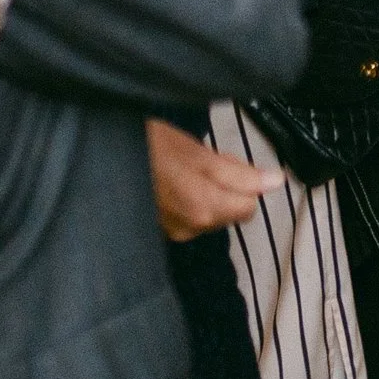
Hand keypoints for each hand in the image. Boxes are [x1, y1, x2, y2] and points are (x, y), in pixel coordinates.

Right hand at [147, 119, 278, 241]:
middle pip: (230, 211)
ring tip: (182, 167)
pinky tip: (170, 179)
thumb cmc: (148, 147)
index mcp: (204, 209)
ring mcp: (173, 231)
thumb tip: (275, 181)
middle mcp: (190, 228)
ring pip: (210, 212)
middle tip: (202, 160)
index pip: (249, 206)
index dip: (244, 181)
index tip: (226, 162)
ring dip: (205, 191)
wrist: (103, 156)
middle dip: (226, 186)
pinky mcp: (160, 229)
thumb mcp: (199, 153)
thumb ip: (240, 174)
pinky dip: (187, 198)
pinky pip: (188, 215)